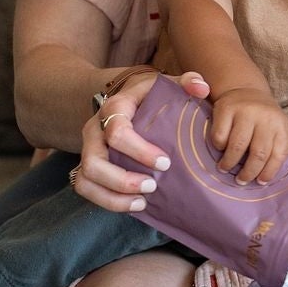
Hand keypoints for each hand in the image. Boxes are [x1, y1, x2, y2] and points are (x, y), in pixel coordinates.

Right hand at [72, 71, 207, 212]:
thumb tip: (201, 89)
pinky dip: (108, 201)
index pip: (116, 130)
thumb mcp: (169, 84)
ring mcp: (88, 149)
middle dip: (122, 178)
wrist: (128, 99)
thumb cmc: (153, 95)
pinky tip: (136, 205)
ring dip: (113, 195)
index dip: (138, 150)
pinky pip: (86, 188)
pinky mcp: (88, 165)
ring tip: (143, 201)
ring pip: (86, 177)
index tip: (165, 162)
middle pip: (93, 159)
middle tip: (153, 185)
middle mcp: (95, 129)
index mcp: (115, 107)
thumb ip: (188, 82)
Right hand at [208, 86, 287, 183]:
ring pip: (238, 146)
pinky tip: (220, 148)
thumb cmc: (260, 117)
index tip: (260, 182)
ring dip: (230, 163)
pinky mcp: (226, 108)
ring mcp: (246, 112)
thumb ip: (271, 148)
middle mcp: (265, 117)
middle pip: (259, 153)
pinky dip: (219, 147)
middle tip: (241, 181)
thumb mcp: (273, 128)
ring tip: (225, 168)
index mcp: (280, 125)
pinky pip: (220, 136)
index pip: (279, 153)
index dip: (270, 171)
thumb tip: (261, 179)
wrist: (245, 89)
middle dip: (249, 172)